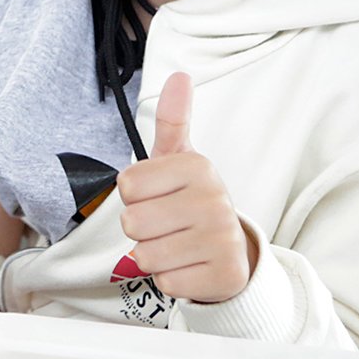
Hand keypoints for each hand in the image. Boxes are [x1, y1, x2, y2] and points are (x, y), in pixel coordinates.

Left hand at [117, 73, 259, 303]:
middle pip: (132, 223)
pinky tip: (190, 266)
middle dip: (141, 229)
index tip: (159, 196)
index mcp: (198, 166)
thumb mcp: (179, 161)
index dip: (135, 197)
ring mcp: (222, 239)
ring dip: (153, 255)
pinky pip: (165, 282)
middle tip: (167, 225)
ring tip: (177, 245)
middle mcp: (215, 200)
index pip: (126, 186)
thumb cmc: (191, 202)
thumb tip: (180, 76)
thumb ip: (173, 120)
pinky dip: (171, 279)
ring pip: (145, 255)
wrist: (232, 252)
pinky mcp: (223, 276)